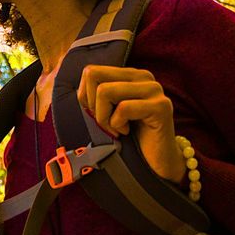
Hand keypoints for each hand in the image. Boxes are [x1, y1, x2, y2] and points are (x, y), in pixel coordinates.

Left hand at [77, 65, 185, 182]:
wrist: (156, 163)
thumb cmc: (130, 138)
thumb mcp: (109, 112)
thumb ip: (96, 95)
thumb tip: (72, 88)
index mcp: (130, 74)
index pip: (91, 71)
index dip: (85, 96)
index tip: (98, 115)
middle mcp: (144, 76)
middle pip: (94, 76)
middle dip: (93, 105)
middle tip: (106, 124)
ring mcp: (154, 89)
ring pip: (105, 91)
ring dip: (104, 117)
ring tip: (117, 129)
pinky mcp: (161, 106)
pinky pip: (123, 109)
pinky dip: (118, 125)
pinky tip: (127, 133)